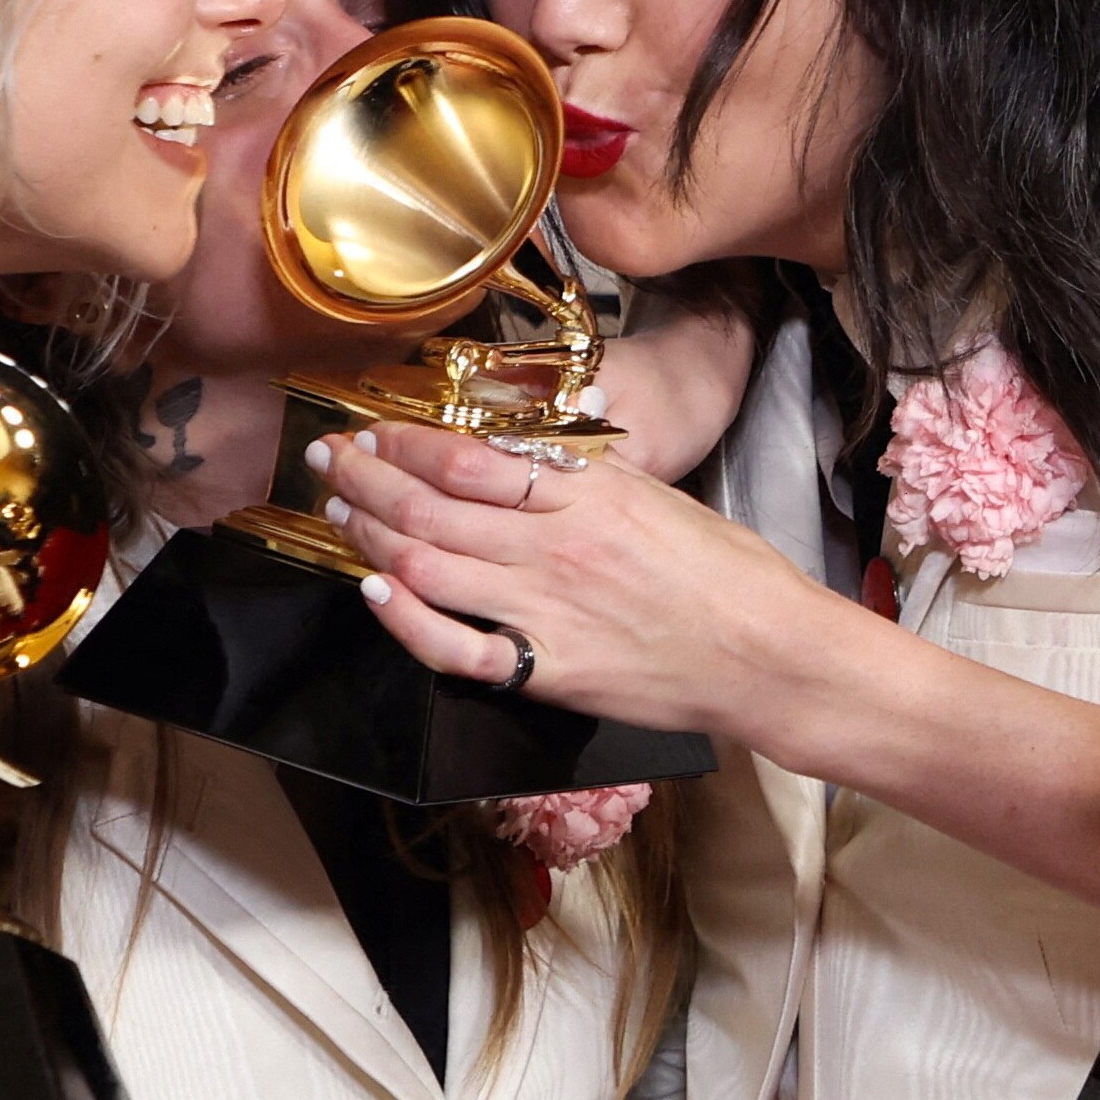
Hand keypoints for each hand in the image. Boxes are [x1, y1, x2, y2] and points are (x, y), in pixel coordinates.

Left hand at [308, 424, 851, 745]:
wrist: (767, 655)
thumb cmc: (726, 573)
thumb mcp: (657, 493)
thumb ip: (587, 468)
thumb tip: (534, 432)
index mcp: (587, 493)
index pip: (468, 456)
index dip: (405, 440)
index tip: (373, 427)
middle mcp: (556, 546)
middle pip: (430, 507)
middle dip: (366, 478)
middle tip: (331, 459)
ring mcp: (547, 611)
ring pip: (426, 567)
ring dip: (371, 537)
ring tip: (342, 512)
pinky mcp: (548, 671)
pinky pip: (455, 648)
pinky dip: (404, 620)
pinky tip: (374, 593)